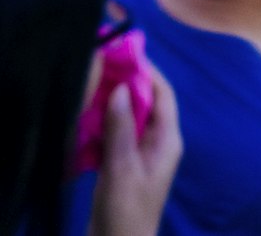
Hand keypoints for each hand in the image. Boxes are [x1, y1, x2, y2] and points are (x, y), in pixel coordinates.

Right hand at [88, 64, 181, 235]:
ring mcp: (143, 153)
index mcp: (167, 140)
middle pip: (147, 102)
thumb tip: (121, 87)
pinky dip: (106, 123)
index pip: (163, 94)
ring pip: (131, 116)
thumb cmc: (125, 210)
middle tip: (103, 67)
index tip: (125, 54)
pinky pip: (119, 133)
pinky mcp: (126, 164)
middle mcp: (159, 142)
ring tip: (93, 86)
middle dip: (127, 84)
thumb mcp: (121, 167)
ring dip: (114, 103)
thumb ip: (121, 128)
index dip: (147, 72)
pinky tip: (89, 118)